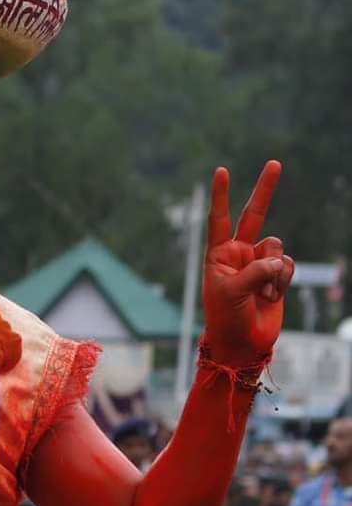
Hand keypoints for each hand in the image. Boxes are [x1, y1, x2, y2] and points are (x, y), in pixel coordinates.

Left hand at [202, 161, 293, 366]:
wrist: (243, 343)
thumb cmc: (225, 317)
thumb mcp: (232, 292)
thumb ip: (254, 271)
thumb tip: (278, 259)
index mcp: (219, 253)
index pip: (219, 218)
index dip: (222, 195)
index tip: (222, 171)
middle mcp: (240, 253)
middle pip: (254, 215)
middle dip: (265, 189)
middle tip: (275, 163)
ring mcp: (260, 263)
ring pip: (276, 247)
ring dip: (272, 269)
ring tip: (262, 292)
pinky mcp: (277, 276)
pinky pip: (287, 265)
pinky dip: (282, 280)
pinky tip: (271, 297)